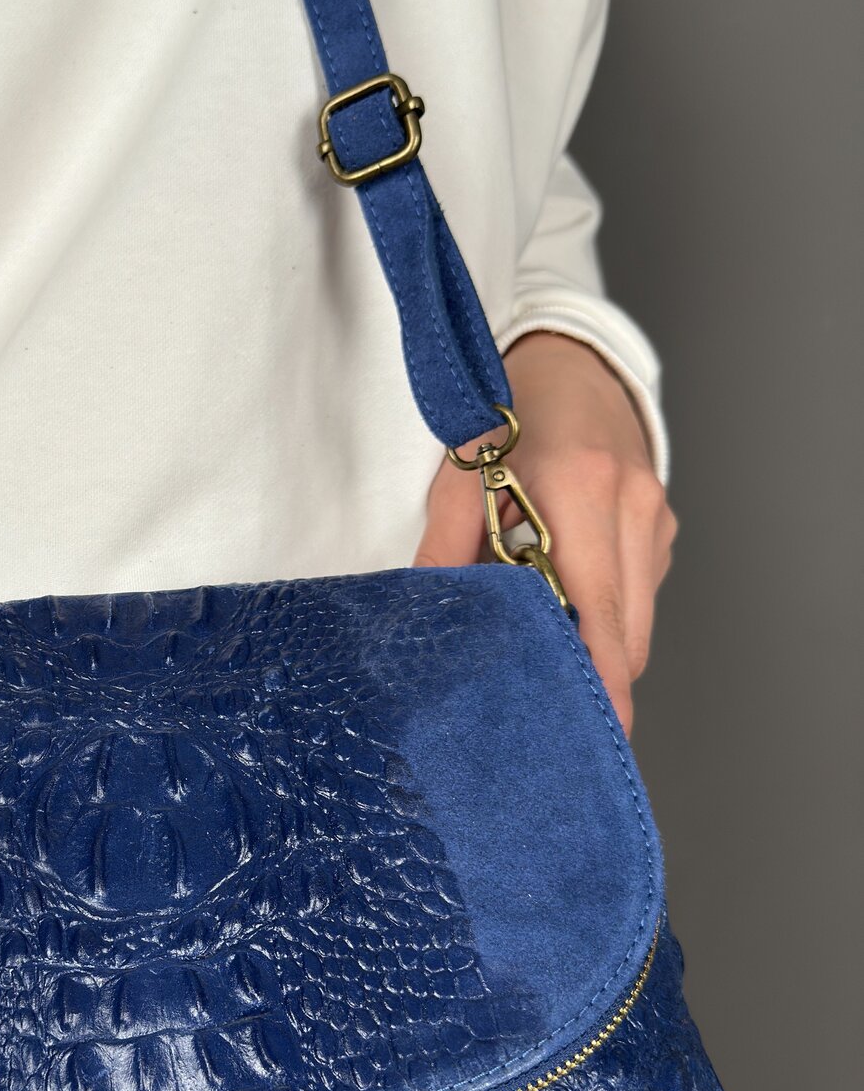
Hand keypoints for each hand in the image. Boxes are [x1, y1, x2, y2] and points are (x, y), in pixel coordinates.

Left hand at [412, 331, 675, 733]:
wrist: (572, 361)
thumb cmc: (511, 419)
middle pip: (629, 632)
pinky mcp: (661, 525)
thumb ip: (446, 548)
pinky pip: (639, 592)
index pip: (601, 610)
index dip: (602, 679)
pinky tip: (568, 612)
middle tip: (560, 722)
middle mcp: (631, 505)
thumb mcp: (461, 474)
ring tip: (552, 665)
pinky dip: (609, 614)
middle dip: (600, 680)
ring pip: (639, 619)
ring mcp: (654, 516)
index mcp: (581, 489)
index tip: (598, 729)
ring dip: (601, 647)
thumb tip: (429, 616)